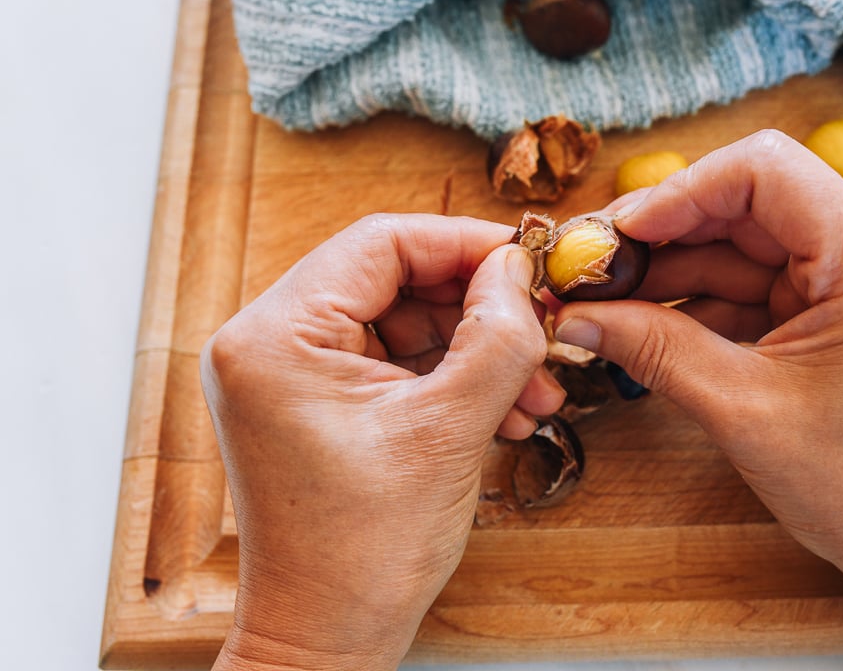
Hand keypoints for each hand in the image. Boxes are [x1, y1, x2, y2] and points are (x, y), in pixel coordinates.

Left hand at [201, 214, 561, 670]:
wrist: (326, 639)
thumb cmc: (363, 554)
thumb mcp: (449, 432)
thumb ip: (496, 337)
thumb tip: (519, 272)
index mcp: (276, 336)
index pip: (381, 243)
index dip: (465, 245)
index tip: (527, 262)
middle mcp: (269, 343)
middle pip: (395, 279)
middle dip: (477, 308)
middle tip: (540, 330)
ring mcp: (290, 374)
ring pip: (404, 321)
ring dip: (474, 349)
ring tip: (534, 390)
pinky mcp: (316, 401)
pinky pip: (395, 360)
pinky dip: (452, 377)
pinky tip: (507, 407)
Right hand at [553, 131, 842, 668]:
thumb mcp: (742, 410)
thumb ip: (653, 347)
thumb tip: (573, 315)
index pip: (765, 172)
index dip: (679, 193)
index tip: (615, 235)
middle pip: (750, 204)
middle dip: (665, 235)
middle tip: (590, 270)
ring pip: (748, 243)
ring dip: (676, 270)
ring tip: (604, 303)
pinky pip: (763, 281)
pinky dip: (706, 300)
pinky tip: (648, 322)